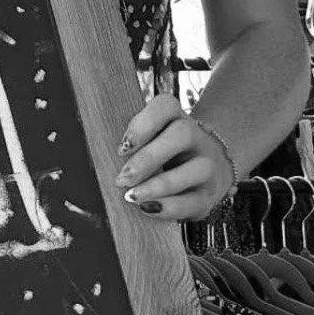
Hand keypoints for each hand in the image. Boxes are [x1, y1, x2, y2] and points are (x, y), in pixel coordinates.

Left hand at [115, 94, 235, 221]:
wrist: (209, 173)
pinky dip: (169, 207)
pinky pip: (194, 200)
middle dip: (148, 158)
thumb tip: (103, 163)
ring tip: (132, 196)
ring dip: (159, 185)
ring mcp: (208, 165)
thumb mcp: (150, 141)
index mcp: (177, 118)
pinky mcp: (210, 194)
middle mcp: (197, 137)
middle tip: (122, 179)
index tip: (122, 148)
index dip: (142, 124)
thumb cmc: (165, 155)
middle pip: (181, 134)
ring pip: (196, 169)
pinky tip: (148, 208)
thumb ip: (131, 145)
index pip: (166, 106)